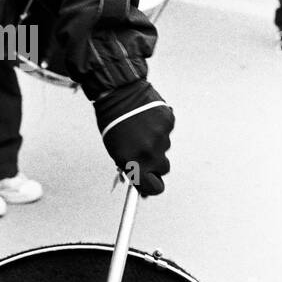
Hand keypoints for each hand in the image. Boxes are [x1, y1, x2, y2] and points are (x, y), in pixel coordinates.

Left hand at [94, 80, 173, 195]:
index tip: (150, 182)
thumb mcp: (116, 150)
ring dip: (155, 142)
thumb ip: (131, 166)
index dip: (153, 186)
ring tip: (140, 128)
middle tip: (143, 151)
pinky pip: (167, 132)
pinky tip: (147, 119)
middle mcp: (150, 153)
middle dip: (155, 163)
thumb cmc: (112, 123)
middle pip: (163, 169)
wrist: (119, 93)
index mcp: (134, 163)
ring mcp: (162, 138)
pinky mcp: (169, 123)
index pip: (154, 188)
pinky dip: (160, 128)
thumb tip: (142, 182)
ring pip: (164, 148)